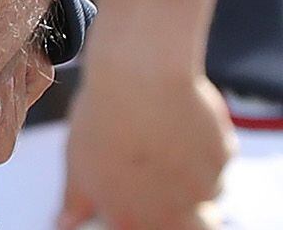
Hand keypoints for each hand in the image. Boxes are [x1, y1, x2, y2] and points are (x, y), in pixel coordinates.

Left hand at [56, 53, 230, 229]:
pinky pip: (217, 157)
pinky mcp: (224, 157)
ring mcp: (204, 185)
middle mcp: (174, 210)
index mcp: (134, 218)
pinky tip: (181, 123)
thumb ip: (77, 200)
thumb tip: (66, 223)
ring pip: (207, 188)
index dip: (149, 221)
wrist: (140, 77)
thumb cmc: (103, 118)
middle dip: (188, 212)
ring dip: (192, 172)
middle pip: (197, 226)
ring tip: (164, 138)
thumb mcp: (77, 163)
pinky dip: (205, 146)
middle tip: (171, 184)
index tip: (146, 207)